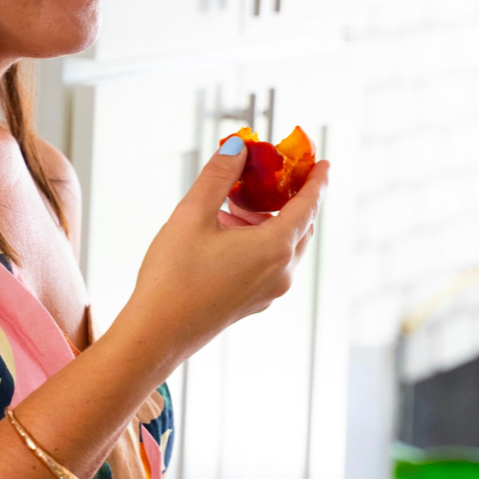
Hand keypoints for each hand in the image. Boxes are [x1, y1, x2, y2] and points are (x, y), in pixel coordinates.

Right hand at [118, 143, 327, 371]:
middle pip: (298, 226)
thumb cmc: (173, 276)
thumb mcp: (192, 214)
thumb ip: (219, 176)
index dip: (316, 181)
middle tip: (268, 176)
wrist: (157, 332)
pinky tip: (224, 233)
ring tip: (231, 204)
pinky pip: (267, 263)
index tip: (322, 163)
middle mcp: (280, 272)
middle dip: (285, 198)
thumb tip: (237, 146)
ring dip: (265, 220)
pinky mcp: (252, 303)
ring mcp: (268, 291)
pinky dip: (256, 241)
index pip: (308, 206)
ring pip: (281, 245)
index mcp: (274, 248)